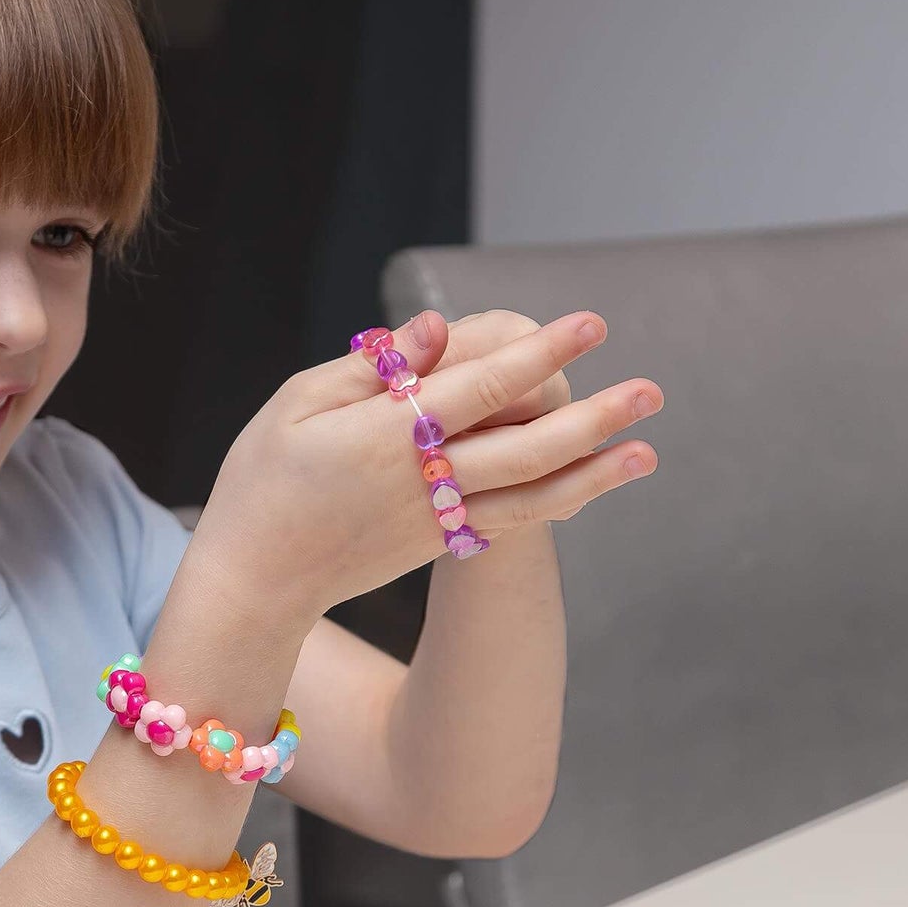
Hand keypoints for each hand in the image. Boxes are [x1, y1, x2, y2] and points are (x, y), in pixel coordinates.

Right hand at [189, 307, 661, 620]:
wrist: (256, 581)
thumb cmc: (262, 480)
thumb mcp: (296, 404)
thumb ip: (369, 366)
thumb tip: (438, 327)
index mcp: (385, 436)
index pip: (481, 386)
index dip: (539, 353)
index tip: (590, 325)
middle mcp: (422, 481)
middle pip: (526, 446)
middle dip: (593, 417)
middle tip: (651, 391)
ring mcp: (435, 519)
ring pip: (532, 494)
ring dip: (594, 471)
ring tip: (647, 450)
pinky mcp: (437, 543)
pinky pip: (512, 521)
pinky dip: (557, 502)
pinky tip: (591, 484)